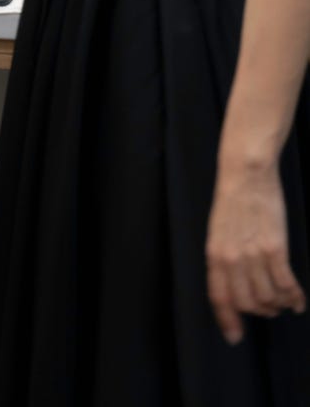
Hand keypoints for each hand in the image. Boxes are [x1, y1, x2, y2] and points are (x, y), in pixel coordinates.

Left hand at [206, 159, 305, 343]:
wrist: (246, 173)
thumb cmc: (232, 200)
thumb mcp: (217, 232)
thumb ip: (224, 259)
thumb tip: (234, 285)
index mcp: (214, 254)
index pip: (219, 297)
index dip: (227, 321)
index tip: (235, 337)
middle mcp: (232, 259)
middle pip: (247, 303)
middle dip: (260, 311)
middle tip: (269, 309)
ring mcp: (254, 255)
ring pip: (268, 297)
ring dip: (278, 304)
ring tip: (284, 301)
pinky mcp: (275, 248)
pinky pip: (286, 284)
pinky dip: (294, 297)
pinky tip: (298, 301)